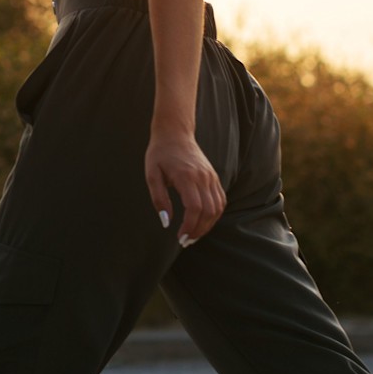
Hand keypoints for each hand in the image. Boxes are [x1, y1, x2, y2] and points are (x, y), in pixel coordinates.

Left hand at [144, 127, 224, 246]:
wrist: (175, 133)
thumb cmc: (159, 154)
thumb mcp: (151, 175)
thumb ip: (159, 199)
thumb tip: (166, 222)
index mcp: (186, 176)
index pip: (195, 208)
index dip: (190, 226)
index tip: (181, 237)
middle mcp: (202, 177)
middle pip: (209, 211)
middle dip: (199, 230)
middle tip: (185, 241)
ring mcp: (211, 177)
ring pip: (218, 208)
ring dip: (208, 225)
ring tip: (194, 234)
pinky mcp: (214, 177)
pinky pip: (220, 200)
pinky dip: (214, 214)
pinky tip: (202, 222)